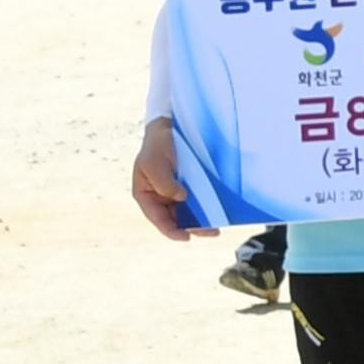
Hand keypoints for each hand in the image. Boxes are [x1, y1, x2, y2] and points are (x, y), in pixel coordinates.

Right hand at [130, 119, 205, 239]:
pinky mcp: (189, 185)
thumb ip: (164, 183)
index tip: (186, 237)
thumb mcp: (154, 163)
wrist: (169, 127)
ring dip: (201, 220)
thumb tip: (180, 198)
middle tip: (211, 232)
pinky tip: (218, 210)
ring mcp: (175, 192)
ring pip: (188, 212)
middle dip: (191, 228)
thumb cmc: (156, 145)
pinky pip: (198, 199)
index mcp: (146, 195)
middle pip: (175, 219)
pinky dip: (206, 207)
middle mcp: (160, 197)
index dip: (171, 231)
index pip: (158, 218)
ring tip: (217, 227)